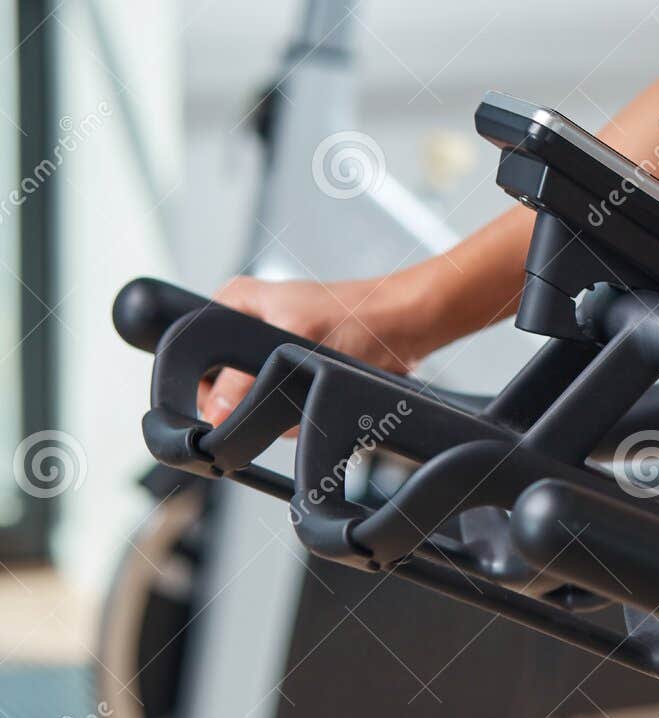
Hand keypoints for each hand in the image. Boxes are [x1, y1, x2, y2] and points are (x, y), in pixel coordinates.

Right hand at [199, 273, 431, 424]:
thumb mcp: (295, 341)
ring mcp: (269, 353)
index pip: (193, 356)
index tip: (231, 400)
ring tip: (310, 384)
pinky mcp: (294, 374)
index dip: (206, 386)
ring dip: (281, 409)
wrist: (407, 326)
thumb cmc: (361, 314)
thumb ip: (247, 379)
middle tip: (286, 386)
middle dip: (253, 400)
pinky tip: (319, 395)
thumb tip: (216, 414)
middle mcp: (246, 326)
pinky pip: (280, 410)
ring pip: (252, 405)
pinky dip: (299, 412)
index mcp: (233, 303)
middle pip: (221, 388)